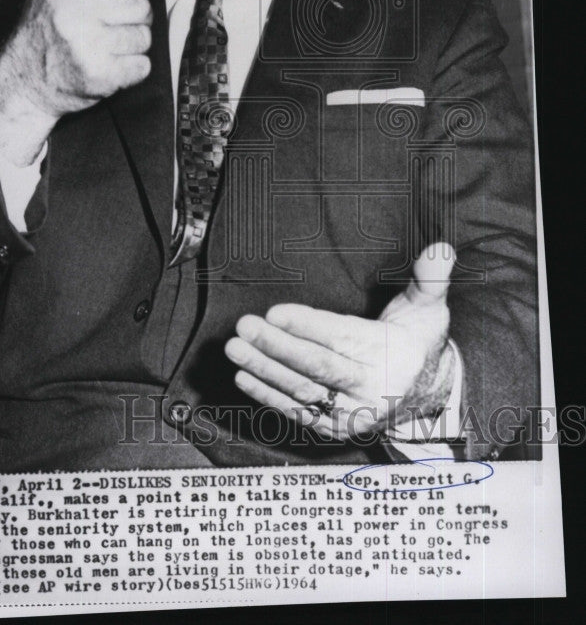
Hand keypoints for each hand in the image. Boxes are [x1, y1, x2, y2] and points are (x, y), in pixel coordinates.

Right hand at [0, 0, 151, 164]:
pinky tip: (114, 66)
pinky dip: (134, 68)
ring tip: (113, 46)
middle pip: (141, 4)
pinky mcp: (99, 75)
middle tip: (121, 25)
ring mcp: (88, 44)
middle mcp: (74, 10)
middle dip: (137, 16)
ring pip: (144, 36)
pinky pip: (142, 65)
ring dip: (134, 44)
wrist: (22, 82)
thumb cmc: (42, 30)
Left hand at [224, 243, 455, 441]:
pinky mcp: (334, 428)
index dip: (308, 326)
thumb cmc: (418, 341)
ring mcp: (351, 414)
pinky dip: (268, 395)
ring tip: (235, 348)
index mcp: (391, 356)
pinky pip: (297, 412)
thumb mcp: (430, 308)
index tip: (275, 312)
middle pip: (317, 367)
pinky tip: (244, 376)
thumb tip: (440, 248)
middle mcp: (371, 390)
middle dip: (277, 347)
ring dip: (264, 370)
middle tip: (244, 327)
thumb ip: (430, 277)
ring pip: (301, 391)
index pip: (343, 339)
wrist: (426, 394)